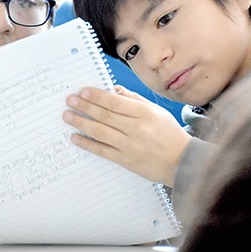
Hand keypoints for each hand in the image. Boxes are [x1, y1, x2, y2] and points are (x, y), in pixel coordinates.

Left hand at [63, 85, 191, 186]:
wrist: (183, 162)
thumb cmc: (169, 133)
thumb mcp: (156, 111)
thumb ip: (134, 99)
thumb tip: (114, 89)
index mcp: (144, 113)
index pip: (115, 102)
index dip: (97, 96)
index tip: (82, 91)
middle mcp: (136, 128)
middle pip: (105, 115)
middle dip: (84, 106)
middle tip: (70, 100)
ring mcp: (130, 146)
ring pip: (100, 132)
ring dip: (81, 123)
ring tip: (67, 116)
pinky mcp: (126, 161)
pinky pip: (102, 151)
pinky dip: (87, 144)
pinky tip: (75, 138)